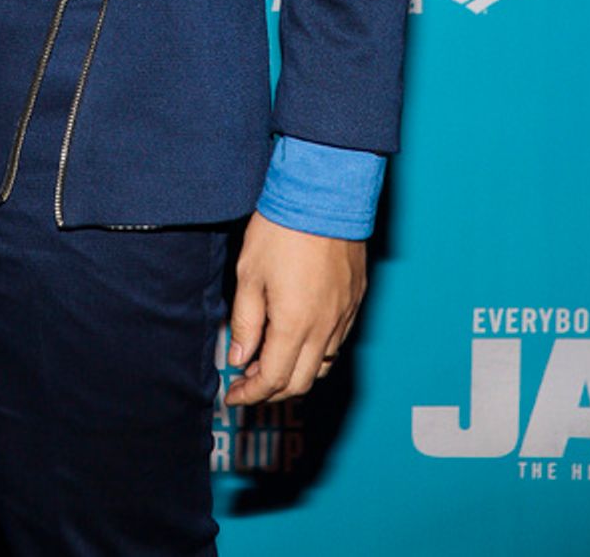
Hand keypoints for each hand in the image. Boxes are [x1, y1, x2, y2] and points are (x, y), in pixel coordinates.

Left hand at [224, 209, 366, 404]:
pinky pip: (338, 341)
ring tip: (272, 363)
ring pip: (322, 365)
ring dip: (296, 373)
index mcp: (295, 325)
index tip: (233, 395)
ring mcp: (344, 315)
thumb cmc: (283, 229)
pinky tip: (299, 338)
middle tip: (248, 384)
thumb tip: (239, 357)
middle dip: (271, 391)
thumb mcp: (249, 274)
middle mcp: (325, 328)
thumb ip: (246, 321)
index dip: (250, 394)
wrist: (324, 194)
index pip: (273, 380)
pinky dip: (316, 352)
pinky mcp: (355, 300)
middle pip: (300, 382)